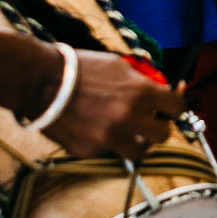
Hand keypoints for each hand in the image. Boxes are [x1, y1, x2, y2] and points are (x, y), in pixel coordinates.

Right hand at [39, 50, 186, 161]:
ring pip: (139, 151)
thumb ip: (141, 82)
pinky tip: (93, 127)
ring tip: (127, 131)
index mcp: (140, 92)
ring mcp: (109, 138)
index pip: (176, 107)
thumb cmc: (79, 68)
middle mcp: (128, 118)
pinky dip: (106, 142)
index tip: (171, 107)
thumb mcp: (118, 66)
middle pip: (163, 135)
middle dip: (159, 128)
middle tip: (151, 122)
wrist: (39, 81)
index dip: (176, 107)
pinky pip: (108, 151)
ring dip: (138, 142)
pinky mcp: (90, 150)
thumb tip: (159, 93)